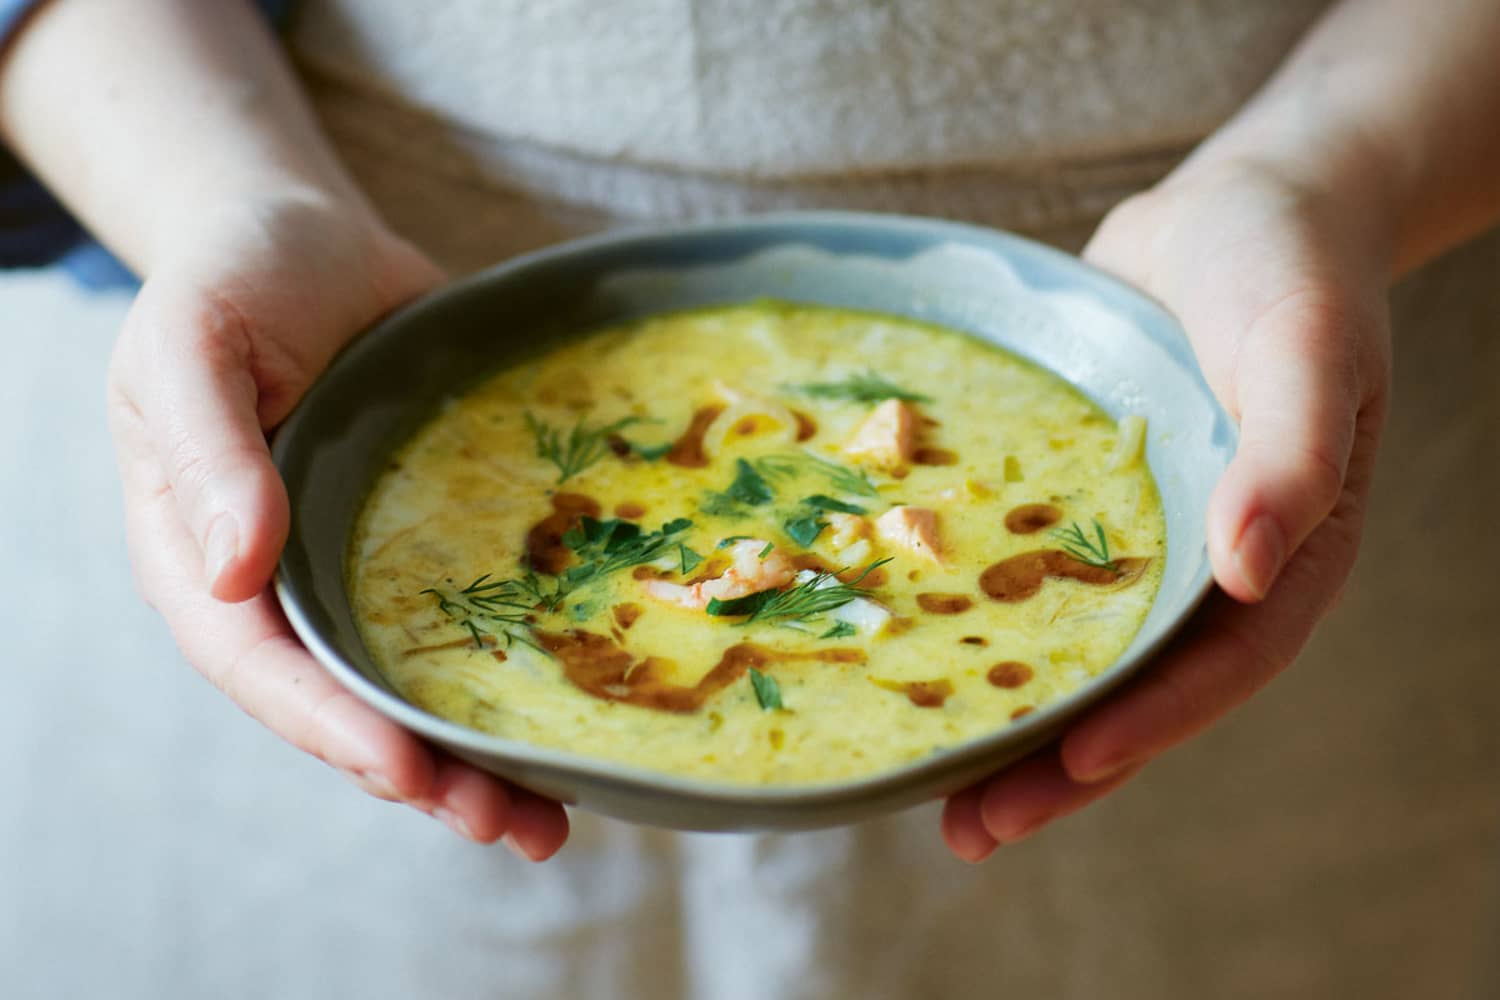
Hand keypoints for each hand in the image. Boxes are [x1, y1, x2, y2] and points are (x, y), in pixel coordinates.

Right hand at [106, 193, 569, 858]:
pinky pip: (472, 626)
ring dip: (479, 757)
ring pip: (416, 685)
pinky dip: (516, 680)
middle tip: (504, 823)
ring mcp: (361, 571)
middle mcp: (286, 585)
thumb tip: (231, 570)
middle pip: (347, 702)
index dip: (330, 724)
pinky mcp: (430, 548)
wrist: (310, 239)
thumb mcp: (191, 342)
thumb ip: (205, 448)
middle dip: (423, 772)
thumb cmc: (234, 279)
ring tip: (551, 822)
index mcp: (201, 556)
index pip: (261, 664)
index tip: (406, 769)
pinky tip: (575, 726)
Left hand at [942, 159, 1392, 859]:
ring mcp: (1134, 543)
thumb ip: (1290, 453)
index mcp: (1278, 553)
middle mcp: (1202, 567)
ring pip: (1072, 654)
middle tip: (971, 829)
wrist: (1238, 208)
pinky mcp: (1071, 509)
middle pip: (1134, 689)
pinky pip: (1025, 581)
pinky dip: (978, 629)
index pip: (1220, 663)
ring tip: (930, 793)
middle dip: (1059, 765)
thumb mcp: (1305, 346)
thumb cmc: (1286, 270)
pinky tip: (908, 660)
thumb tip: (1247, 568)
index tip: (1077, 760)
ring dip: (1010, 726)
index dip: (1154, 721)